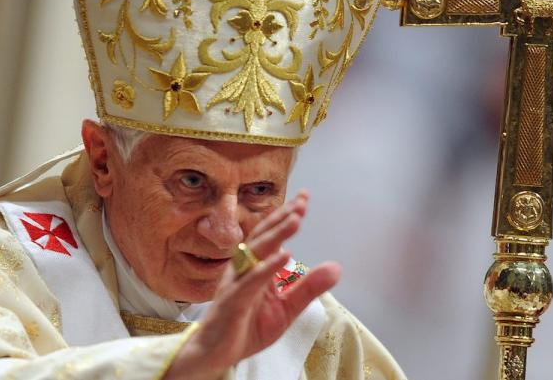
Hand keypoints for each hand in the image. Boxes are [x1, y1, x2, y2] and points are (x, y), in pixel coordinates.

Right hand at [164, 191, 340, 379]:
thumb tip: (336, 268)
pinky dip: (266, 268)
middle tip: (302, 203)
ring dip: (276, 235)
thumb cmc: (247, 327)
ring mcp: (236, 284)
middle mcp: (244, 269)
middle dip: (283, 218)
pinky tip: (283, 256)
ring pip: (255, 253)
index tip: (304, 197)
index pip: (272, 235)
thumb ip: (309, 287)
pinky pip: (249, 282)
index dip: (286, 215)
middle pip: (263, 237)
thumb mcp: (287, 307)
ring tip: (296, 220)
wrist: (217, 355)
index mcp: (256, 267)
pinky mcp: (232, 302)